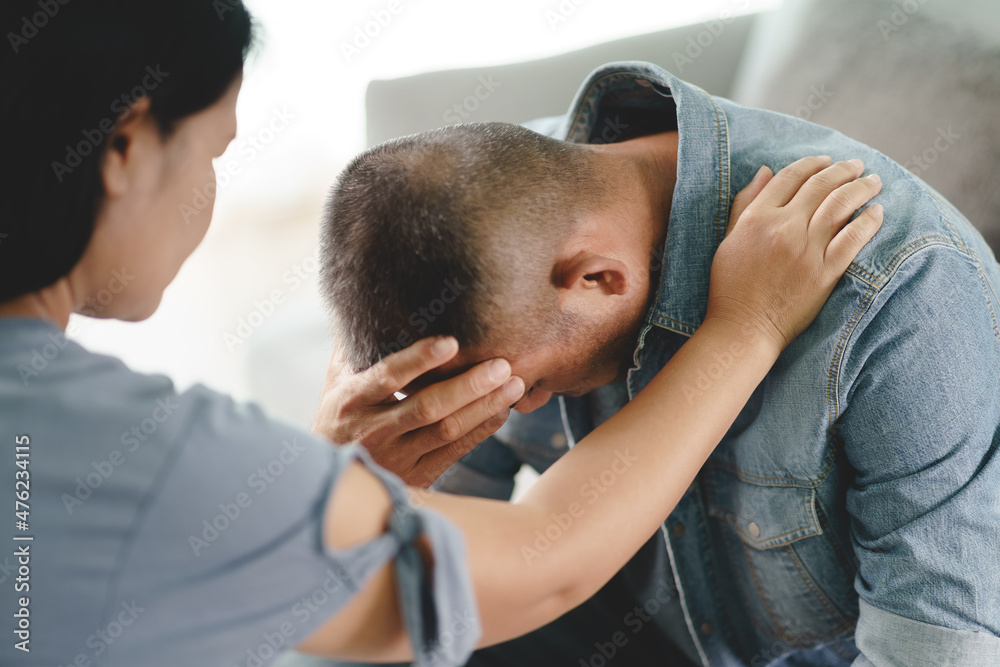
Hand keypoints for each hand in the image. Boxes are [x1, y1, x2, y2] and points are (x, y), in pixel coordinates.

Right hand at [312, 336, 525, 486]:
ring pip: (446, 431)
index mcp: (351, 400)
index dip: (419, 360)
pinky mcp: (416, 477)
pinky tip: (502, 410)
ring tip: (514, 385)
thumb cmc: (339, 417)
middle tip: (501, 365)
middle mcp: (373, 431)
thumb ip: (354, 345)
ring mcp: (395, 457)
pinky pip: (455, 452)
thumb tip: (366, 297)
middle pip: (426, 407)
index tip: (451, 342)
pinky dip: (481, 430)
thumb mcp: (337, 381)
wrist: (334, 478)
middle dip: (468, 386)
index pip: (388, 376)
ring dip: (484, 407)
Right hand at [707, 156, 883, 352]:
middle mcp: (783, 228)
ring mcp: (806, 250)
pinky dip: (868, 221)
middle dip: (843, 170)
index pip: (790, 177)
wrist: (743, 329)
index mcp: (757, 218)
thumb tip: (765, 171)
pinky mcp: (825, 272)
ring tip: (874, 181)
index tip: (827, 161)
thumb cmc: (730, 287)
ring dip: (861, 188)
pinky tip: (877, 212)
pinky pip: (853, 239)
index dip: (812, 164)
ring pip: (841, 205)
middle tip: (858, 166)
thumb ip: (745, 203)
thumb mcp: (728, 239)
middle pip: (820, 186)